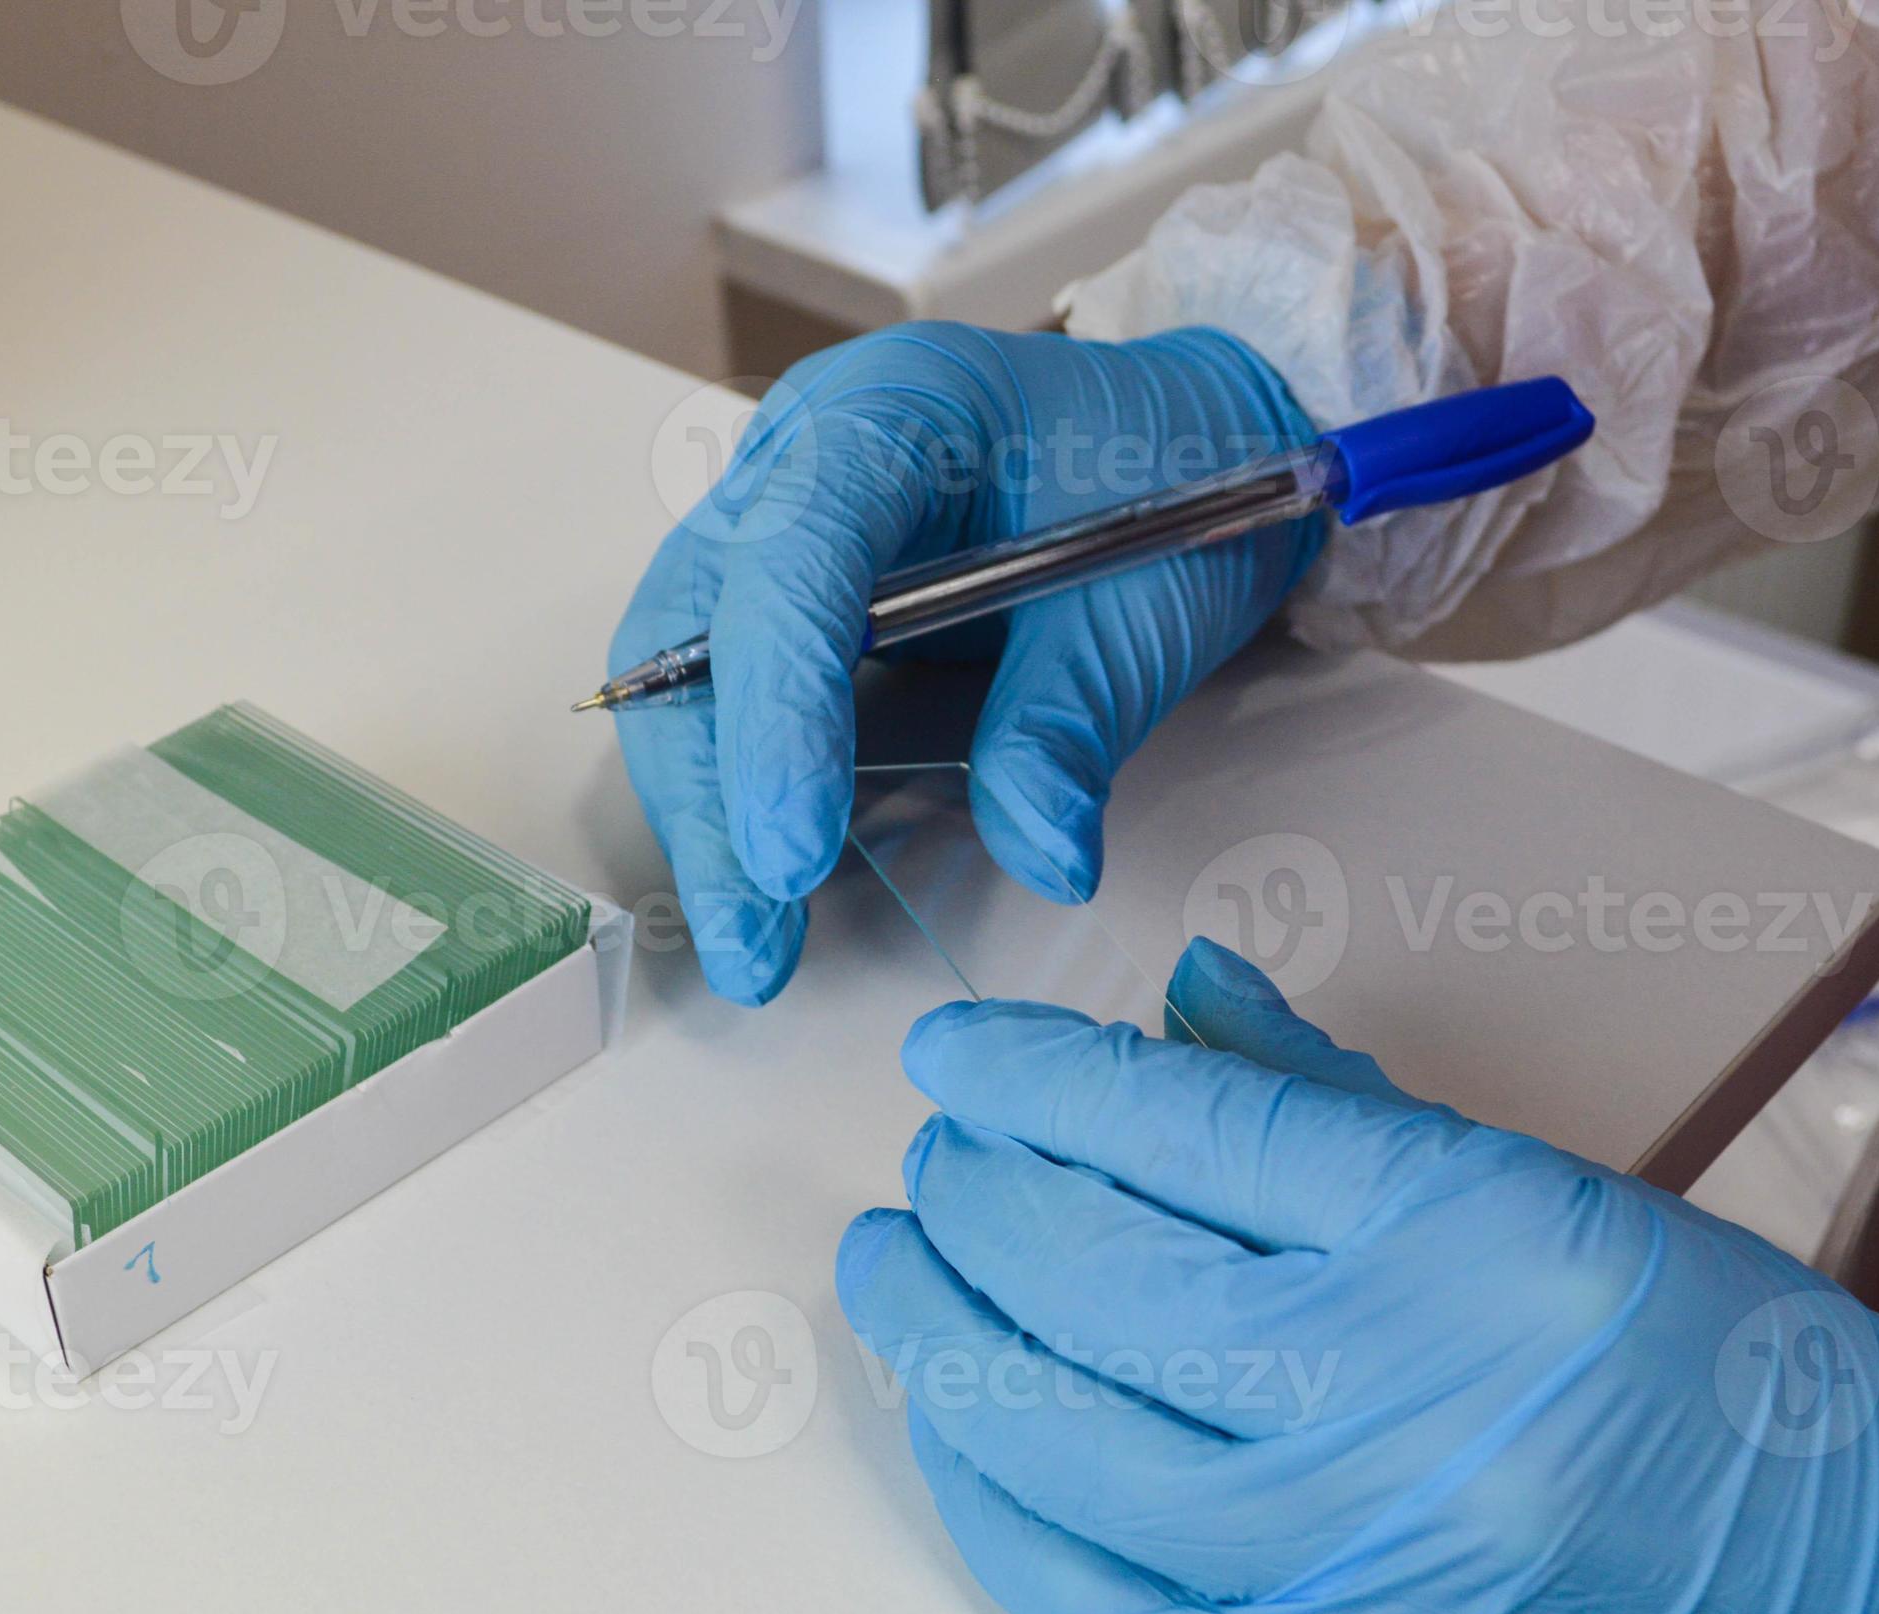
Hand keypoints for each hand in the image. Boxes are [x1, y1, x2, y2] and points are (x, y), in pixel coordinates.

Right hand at [608, 325, 1320, 1004]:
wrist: (1196, 445)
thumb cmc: (1175, 484)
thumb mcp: (1149, 601)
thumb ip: (1073, 721)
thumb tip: (1041, 854)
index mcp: (895, 408)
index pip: (792, 560)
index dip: (780, 716)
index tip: (793, 857)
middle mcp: (803, 452)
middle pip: (695, 626)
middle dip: (712, 795)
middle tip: (753, 937)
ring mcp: (780, 516)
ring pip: (683, 669)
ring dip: (709, 810)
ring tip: (751, 939)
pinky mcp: (787, 588)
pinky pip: (725, 689)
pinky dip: (739, 789)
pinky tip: (765, 882)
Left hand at [836, 940, 1878, 1613]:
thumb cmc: (1759, 1414)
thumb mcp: (1572, 1203)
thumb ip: (1347, 1111)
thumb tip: (1182, 1013)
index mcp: (1471, 1246)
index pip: (1184, 1130)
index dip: (1039, 1077)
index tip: (962, 1050)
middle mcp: (1391, 1407)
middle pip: (1088, 1272)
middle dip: (976, 1189)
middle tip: (940, 1150)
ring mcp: (1340, 1575)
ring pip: (1050, 1436)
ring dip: (944, 1334)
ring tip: (907, 1266)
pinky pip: (1082, 1601)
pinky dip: (993, 1501)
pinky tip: (964, 1430)